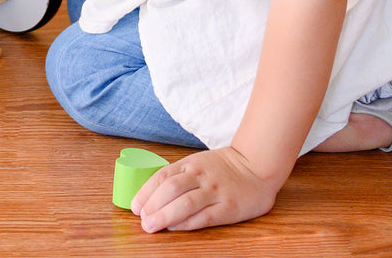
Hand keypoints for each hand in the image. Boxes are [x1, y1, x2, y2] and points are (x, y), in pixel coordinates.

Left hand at [131, 146, 279, 231]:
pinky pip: (203, 216)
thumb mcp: (199, 164)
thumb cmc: (223, 168)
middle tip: (142, 220)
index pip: (162, 176)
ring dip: (164, 215)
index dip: (146, 192)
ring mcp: (215, 191)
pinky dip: (186, 223)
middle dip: (152, 205)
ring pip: (185, 203)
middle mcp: (200, 175)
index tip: (135, 206)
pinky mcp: (228, 207)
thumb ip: (180, 176)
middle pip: (170, 189)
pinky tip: (175, 228)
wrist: (257, 166)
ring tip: (151, 226)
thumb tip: (153, 195)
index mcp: (191, 164)